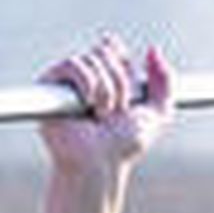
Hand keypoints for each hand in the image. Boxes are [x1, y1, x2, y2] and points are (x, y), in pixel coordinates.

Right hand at [36, 34, 173, 174]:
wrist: (100, 163)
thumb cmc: (124, 146)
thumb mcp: (156, 114)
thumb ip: (164, 83)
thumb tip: (152, 49)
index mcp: (104, 79)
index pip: (111, 48)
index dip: (121, 61)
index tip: (126, 88)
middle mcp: (83, 78)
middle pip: (105, 52)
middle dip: (120, 83)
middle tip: (116, 112)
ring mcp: (65, 82)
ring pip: (92, 58)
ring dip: (107, 91)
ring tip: (101, 116)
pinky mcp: (49, 87)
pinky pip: (72, 64)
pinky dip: (87, 85)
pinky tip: (88, 106)